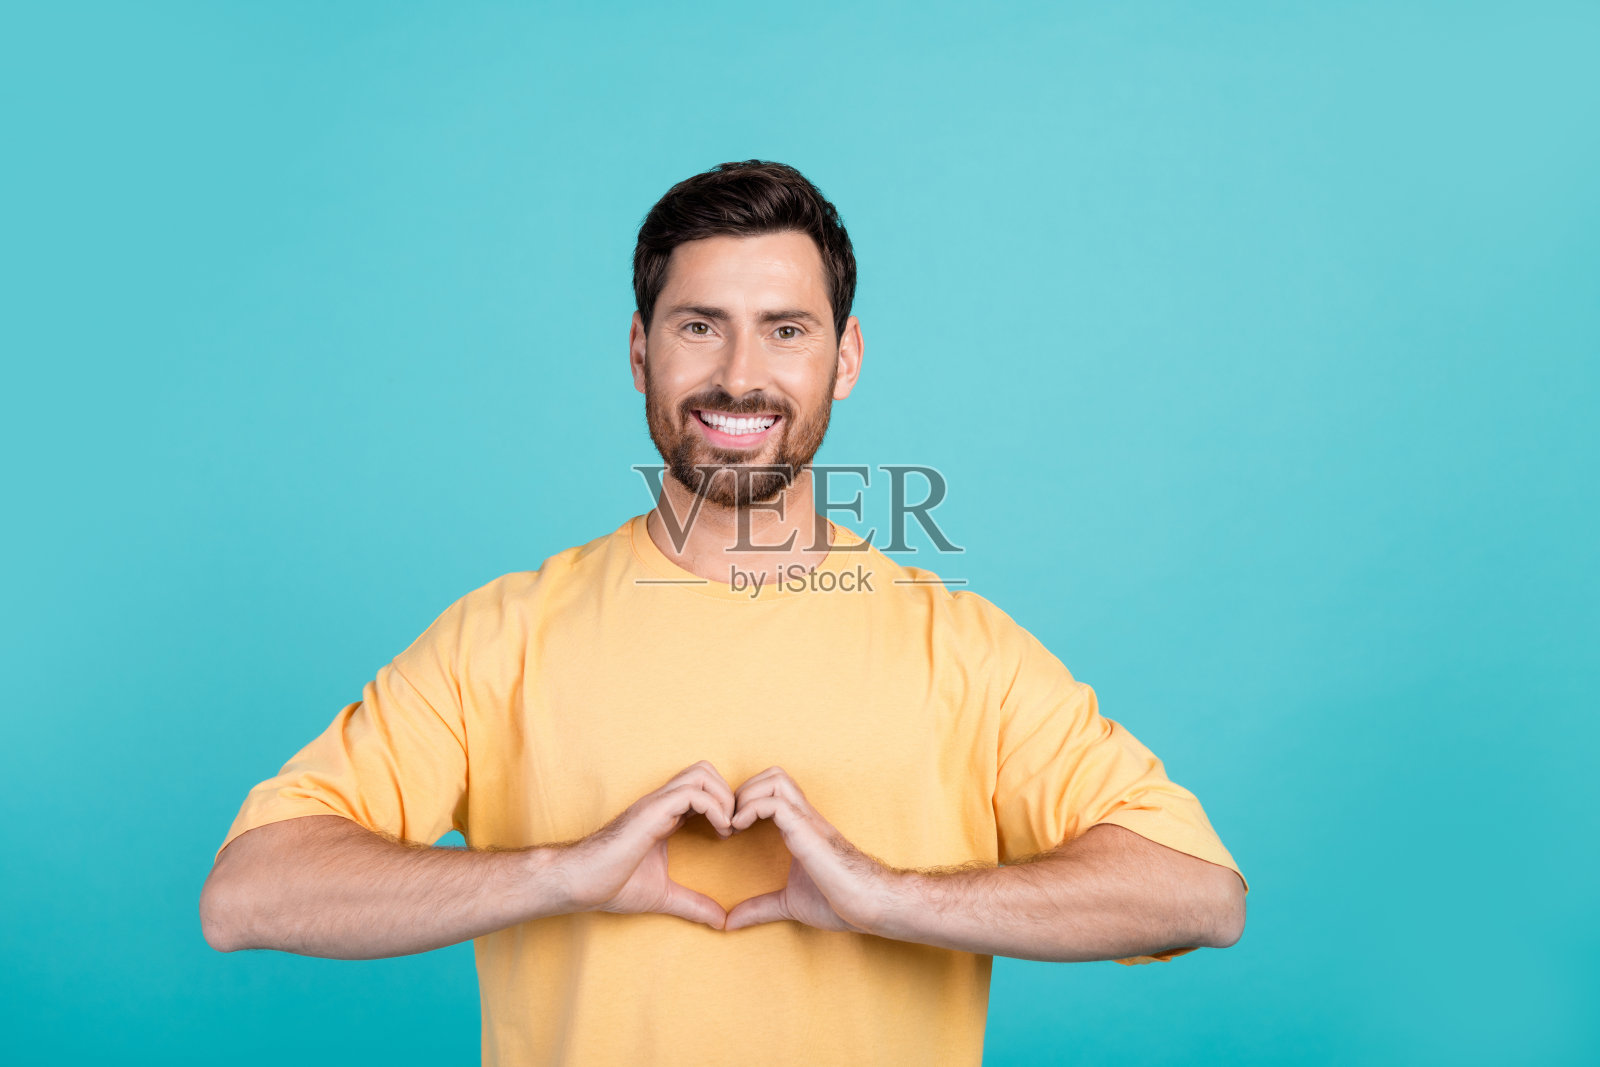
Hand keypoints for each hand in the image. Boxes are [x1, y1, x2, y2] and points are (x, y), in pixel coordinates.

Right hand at [554, 760, 734, 929]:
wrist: (580, 883)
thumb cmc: (611, 885)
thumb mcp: (663, 895)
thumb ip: (693, 904)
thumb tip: (721, 921)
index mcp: (665, 815)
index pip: (703, 788)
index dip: (724, 805)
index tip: (731, 834)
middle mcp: (662, 802)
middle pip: (705, 771)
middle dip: (729, 794)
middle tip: (734, 827)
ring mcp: (656, 803)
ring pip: (702, 773)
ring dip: (725, 798)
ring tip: (728, 828)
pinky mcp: (652, 810)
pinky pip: (694, 793)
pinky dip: (715, 808)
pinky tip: (720, 833)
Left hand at [724, 766, 898, 933]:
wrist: (871, 905)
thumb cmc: (840, 902)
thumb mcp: (789, 903)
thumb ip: (760, 908)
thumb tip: (730, 923)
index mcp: (800, 828)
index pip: (772, 790)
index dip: (746, 801)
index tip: (729, 829)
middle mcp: (804, 817)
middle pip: (772, 775)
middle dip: (744, 791)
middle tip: (729, 821)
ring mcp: (807, 821)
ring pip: (774, 779)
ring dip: (746, 795)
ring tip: (733, 824)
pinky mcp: (807, 831)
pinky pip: (775, 803)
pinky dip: (751, 809)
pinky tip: (740, 829)